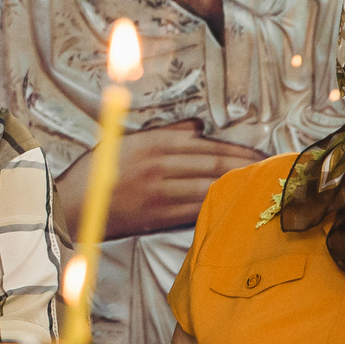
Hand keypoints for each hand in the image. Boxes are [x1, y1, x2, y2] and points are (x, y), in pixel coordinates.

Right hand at [57, 121, 262, 240]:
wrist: (72, 206)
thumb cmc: (97, 171)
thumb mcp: (126, 140)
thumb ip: (165, 132)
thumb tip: (199, 126)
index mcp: (152, 143)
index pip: (207, 145)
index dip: (237, 149)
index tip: (260, 153)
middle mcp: (159, 166)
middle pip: (215, 165)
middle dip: (247, 167)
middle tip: (272, 169)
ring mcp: (160, 193)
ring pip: (210, 188)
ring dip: (239, 187)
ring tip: (261, 186)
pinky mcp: (159, 216)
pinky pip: (197, 209)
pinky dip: (218, 206)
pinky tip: (234, 205)